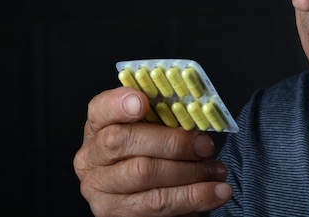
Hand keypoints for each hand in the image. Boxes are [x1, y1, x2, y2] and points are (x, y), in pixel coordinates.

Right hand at [73, 86, 231, 216]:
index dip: (120, 104)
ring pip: (144, 179)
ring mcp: (101, 192)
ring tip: (217, 172)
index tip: (143, 102)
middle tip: (206, 146)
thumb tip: (193, 111)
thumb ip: (161, 115)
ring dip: (190, 177)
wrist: (134, 192)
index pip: (101, 109)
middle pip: (125, 144)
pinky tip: (212, 194)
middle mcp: (91, 159)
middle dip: (173, 144)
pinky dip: (190, 200)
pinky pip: (157, 209)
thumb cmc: (146, 150)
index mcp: (97, 127)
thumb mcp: (147, 128)